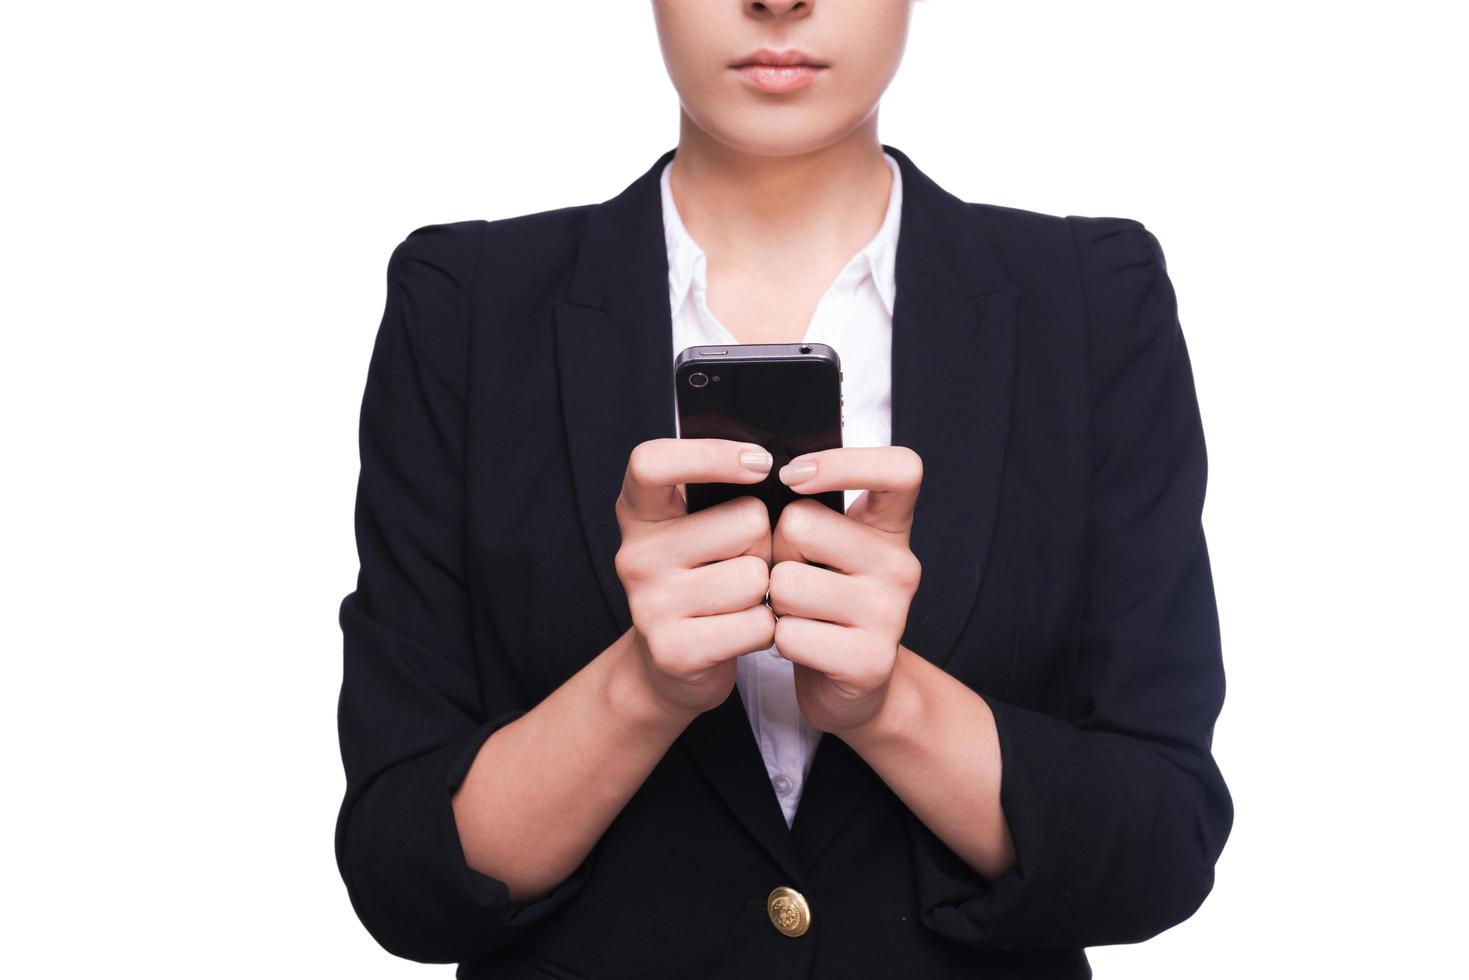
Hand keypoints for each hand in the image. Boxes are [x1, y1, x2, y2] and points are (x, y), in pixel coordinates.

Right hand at [614, 438, 776, 719]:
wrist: (669, 661)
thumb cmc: (700, 579)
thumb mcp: (696, 526)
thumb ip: (722, 492)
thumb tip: (782, 469)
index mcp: (639, 512)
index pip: (653, 462)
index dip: (710, 454)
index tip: (760, 463)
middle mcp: (636, 554)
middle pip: (747, 522)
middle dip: (763, 543)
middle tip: (741, 563)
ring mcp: (650, 605)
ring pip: (757, 577)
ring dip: (766, 591)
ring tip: (740, 599)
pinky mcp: (674, 650)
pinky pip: (757, 624)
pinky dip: (764, 629)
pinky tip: (741, 630)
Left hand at [767, 446, 923, 735]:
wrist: (851, 684)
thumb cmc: (822, 602)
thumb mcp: (823, 547)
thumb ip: (805, 508)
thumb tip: (751, 473)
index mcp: (889, 526)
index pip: (899, 468)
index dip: (844, 461)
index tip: (793, 475)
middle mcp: (900, 564)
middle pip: (801, 523)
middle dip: (775, 550)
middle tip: (791, 575)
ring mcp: (891, 614)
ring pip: (786, 583)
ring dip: (772, 601)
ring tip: (794, 612)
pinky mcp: (870, 661)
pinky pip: (790, 634)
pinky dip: (777, 640)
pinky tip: (798, 644)